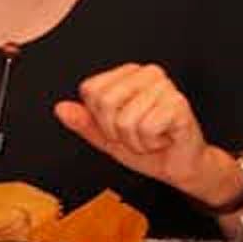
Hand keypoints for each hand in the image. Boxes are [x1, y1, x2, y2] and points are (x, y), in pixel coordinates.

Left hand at [54, 63, 231, 202]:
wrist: (181, 167)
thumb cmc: (147, 147)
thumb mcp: (106, 137)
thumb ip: (83, 122)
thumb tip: (61, 108)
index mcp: (127, 74)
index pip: (90, 90)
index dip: (99, 117)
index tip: (118, 126)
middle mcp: (148, 73)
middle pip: (105, 102)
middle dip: (115, 130)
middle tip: (136, 134)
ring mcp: (165, 87)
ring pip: (125, 119)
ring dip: (135, 140)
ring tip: (151, 138)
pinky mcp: (179, 104)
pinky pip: (146, 128)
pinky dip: (150, 143)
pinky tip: (163, 140)